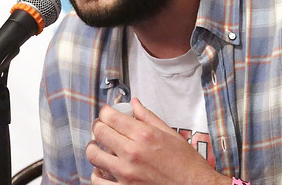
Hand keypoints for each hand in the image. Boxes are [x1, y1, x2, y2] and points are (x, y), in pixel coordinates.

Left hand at [86, 98, 227, 184]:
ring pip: (93, 155)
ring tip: (101, 148)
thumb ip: (148, 117)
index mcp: (144, 136)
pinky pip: (97, 181)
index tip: (107, 113)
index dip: (105, 112)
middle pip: (99, 132)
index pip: (110, 116)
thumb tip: (134, 104)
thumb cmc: (187, 165)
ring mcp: (126, 174)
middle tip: (103, 127)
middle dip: (99, 126)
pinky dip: (96, 173)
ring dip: (95, 148)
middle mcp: (132, 153)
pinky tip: (103, 169)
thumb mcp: (171, 135)